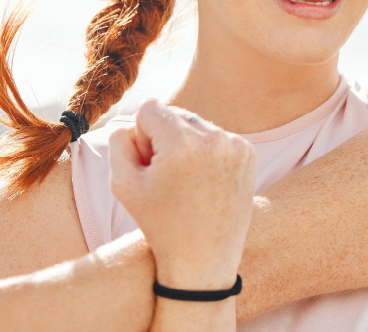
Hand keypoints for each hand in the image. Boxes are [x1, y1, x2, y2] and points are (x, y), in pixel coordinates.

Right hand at [108, 100, 256, 291]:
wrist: (204, 260)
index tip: (149, 165)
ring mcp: (235, 145)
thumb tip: (134, 123)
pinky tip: (204, 182)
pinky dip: (206, 153)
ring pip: (195, 125)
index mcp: (182, 142)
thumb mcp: (121, 184)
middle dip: (163, 137)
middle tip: (166, 176)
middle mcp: (213, 137)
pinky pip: (216, 137)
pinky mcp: (248, 154)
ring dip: (185, 144)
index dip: (141, 136)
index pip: (148, 107)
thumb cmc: (159, 224)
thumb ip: (119, 141)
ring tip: (185, 182)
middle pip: (174, 113)